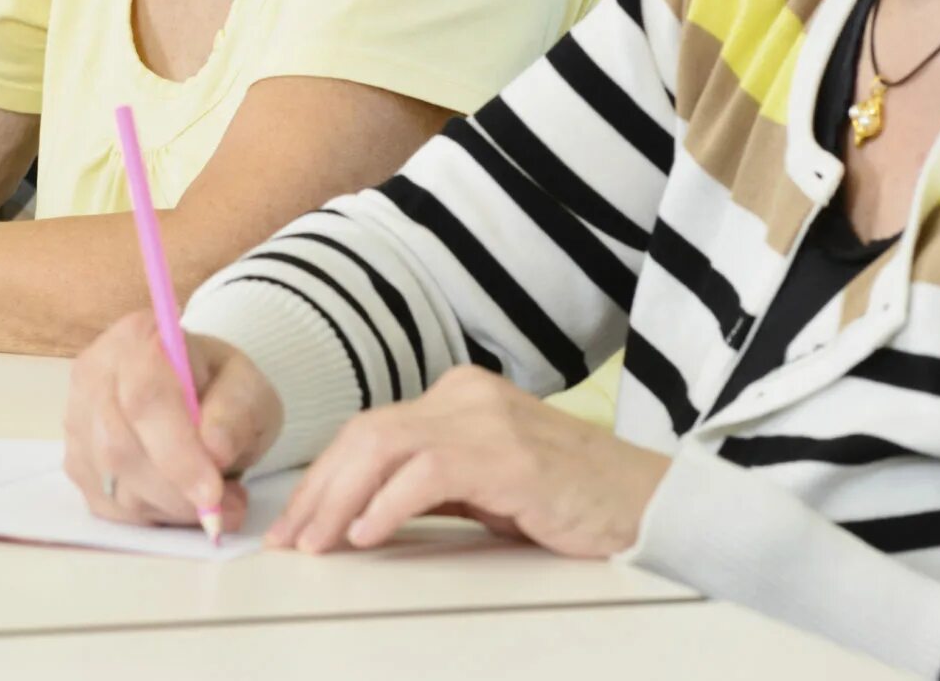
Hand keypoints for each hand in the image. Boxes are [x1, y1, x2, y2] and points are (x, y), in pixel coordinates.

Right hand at [66, 312, 281, 531]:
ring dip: (167, 507)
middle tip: (224, 508)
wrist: (199, 395)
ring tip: (211, 503)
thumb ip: (236, 413)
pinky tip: (179, 502)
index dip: (176, 453)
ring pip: (110, 482)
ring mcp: (77, 418)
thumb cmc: (222, 387)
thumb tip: (214, 450)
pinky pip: (106, 505)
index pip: (144, 398)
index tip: (212, 493)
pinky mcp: (75, 460)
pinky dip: (150, 516)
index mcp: (138, 338)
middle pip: (118, 446)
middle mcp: (94, 373)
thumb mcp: (249, 390)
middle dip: (174, 491)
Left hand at [268, 366, 668, 557]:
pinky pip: (426, 472)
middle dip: (318, 490)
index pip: (369, 432)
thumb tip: (357, 513)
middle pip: (365, 435)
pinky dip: (387, 504)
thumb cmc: (570, 500)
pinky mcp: (506, 453)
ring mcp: (485, 419)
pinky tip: (366, 534)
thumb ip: (429, 485)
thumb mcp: (486, 487)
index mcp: (457, 396)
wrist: (650, 504)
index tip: (295, 523)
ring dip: (338, 498)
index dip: (323, 477)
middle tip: (289, 540)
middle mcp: (464, 395)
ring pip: (383, 447)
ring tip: (316, 543)